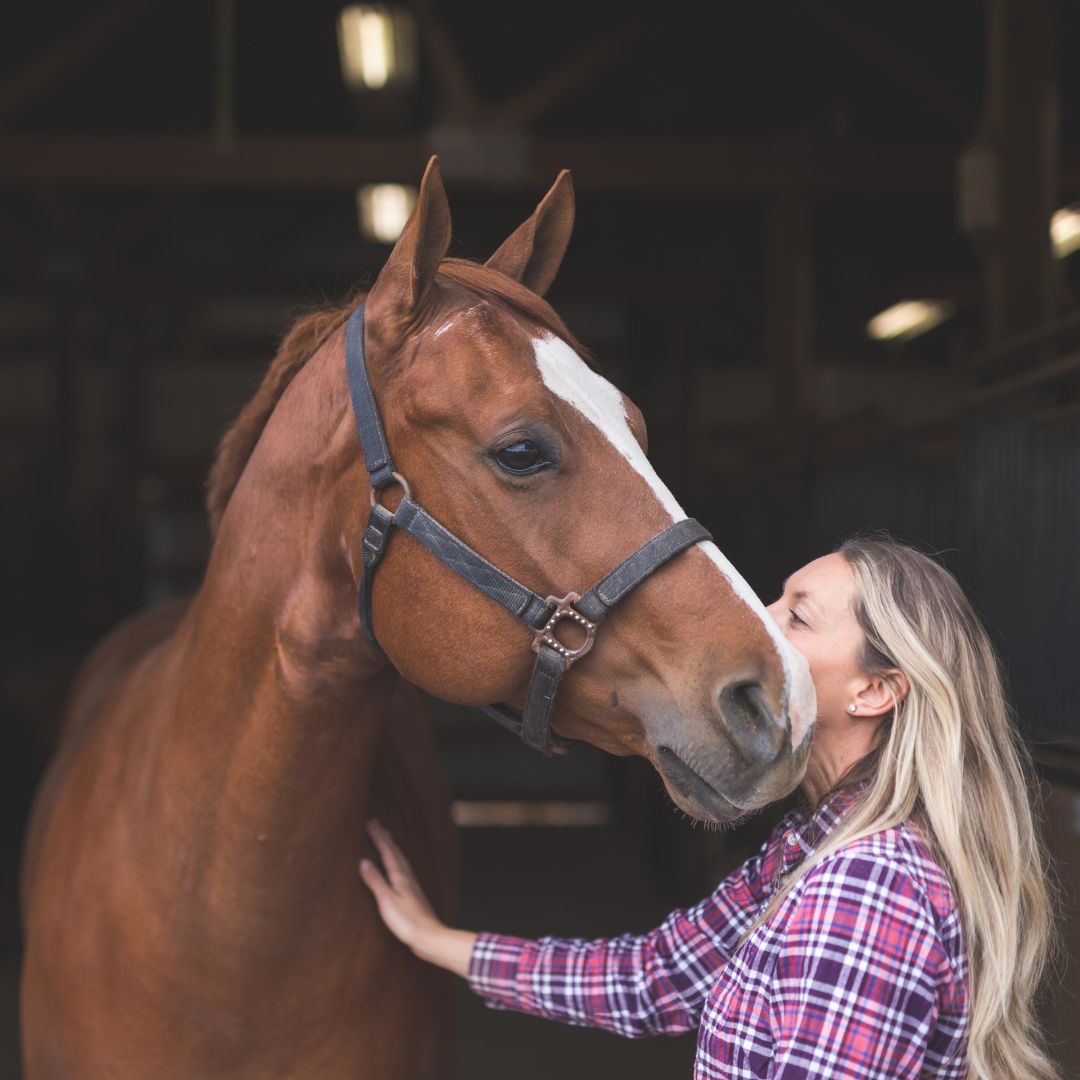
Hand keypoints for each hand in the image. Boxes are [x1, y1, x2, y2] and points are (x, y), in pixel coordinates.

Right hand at [359, 821, 476, 977]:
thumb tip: (363, 861)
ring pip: (400, 860)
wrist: (429, 937)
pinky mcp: (413, 895)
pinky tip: (398, 868)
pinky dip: (397, 861)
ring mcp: (412, 885)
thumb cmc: (407, 922)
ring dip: (392, 848)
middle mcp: (407, 877)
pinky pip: (403, 870)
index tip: (370, 822)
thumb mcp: (386, 901)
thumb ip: (375, 881)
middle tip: (377, 824)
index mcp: (400, 876)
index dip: (378, 836)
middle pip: (395, 852)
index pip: (387, 851)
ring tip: (388, 839)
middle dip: (385, 837)